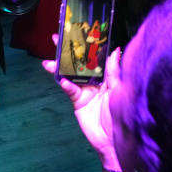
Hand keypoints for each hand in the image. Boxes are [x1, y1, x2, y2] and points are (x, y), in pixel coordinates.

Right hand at [42, 35, 121, 168]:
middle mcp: (94, 81)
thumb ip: (114, 71)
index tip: (77, 32)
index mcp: (106, 76)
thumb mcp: (120, 90)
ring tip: (49, 61)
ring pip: (69, 74)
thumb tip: (115, 50)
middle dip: (67, 50)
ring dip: (59, 66)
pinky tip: (61, 79)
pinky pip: (70, 90)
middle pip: (78, 63)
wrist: (115, 139)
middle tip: (55, 38)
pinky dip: (66, 85)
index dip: (86, 45)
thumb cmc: (123, 114)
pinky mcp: (78, 101)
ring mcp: (84, 90)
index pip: (94, 57)